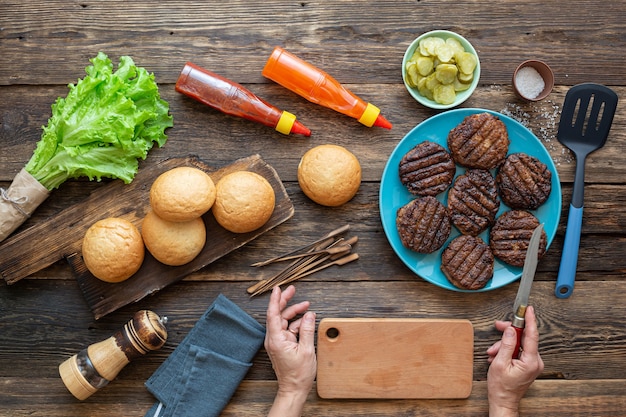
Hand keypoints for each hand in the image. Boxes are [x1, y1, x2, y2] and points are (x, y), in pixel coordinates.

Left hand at [265, 285, 316, 416]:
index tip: (278, 288)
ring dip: (294, 313)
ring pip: (284, 321)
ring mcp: (277, 342)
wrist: (294, 389)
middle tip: (292, 289)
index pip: (273, 314)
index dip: (275, 300)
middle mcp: (274, 339)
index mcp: (277, 340)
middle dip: (285, 301)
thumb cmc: (299, 374)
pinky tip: (305, 321)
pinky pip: (288, 329)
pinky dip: (296, 323)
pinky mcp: (281, 345)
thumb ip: (307, 330)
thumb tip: (309, 314)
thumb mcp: (307, 350)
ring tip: (306, 306)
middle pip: (277, 315)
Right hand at [487, 305, 543, 416]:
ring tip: (493, 353)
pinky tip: (498, 356)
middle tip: (499, 327)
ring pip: (519, 344)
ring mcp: (532, 363)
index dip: (530, 320)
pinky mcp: (528, 364)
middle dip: (509, 334)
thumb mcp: (500, 363)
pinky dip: (507, 350)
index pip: (532, 335)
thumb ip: (507, 344)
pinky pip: (518, 350)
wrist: (503, 401)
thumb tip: (511, 330)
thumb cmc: (501, 387)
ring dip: (504, 345)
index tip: (529, 310)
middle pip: (524, 338)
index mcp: (531, 361)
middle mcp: (535, 361)